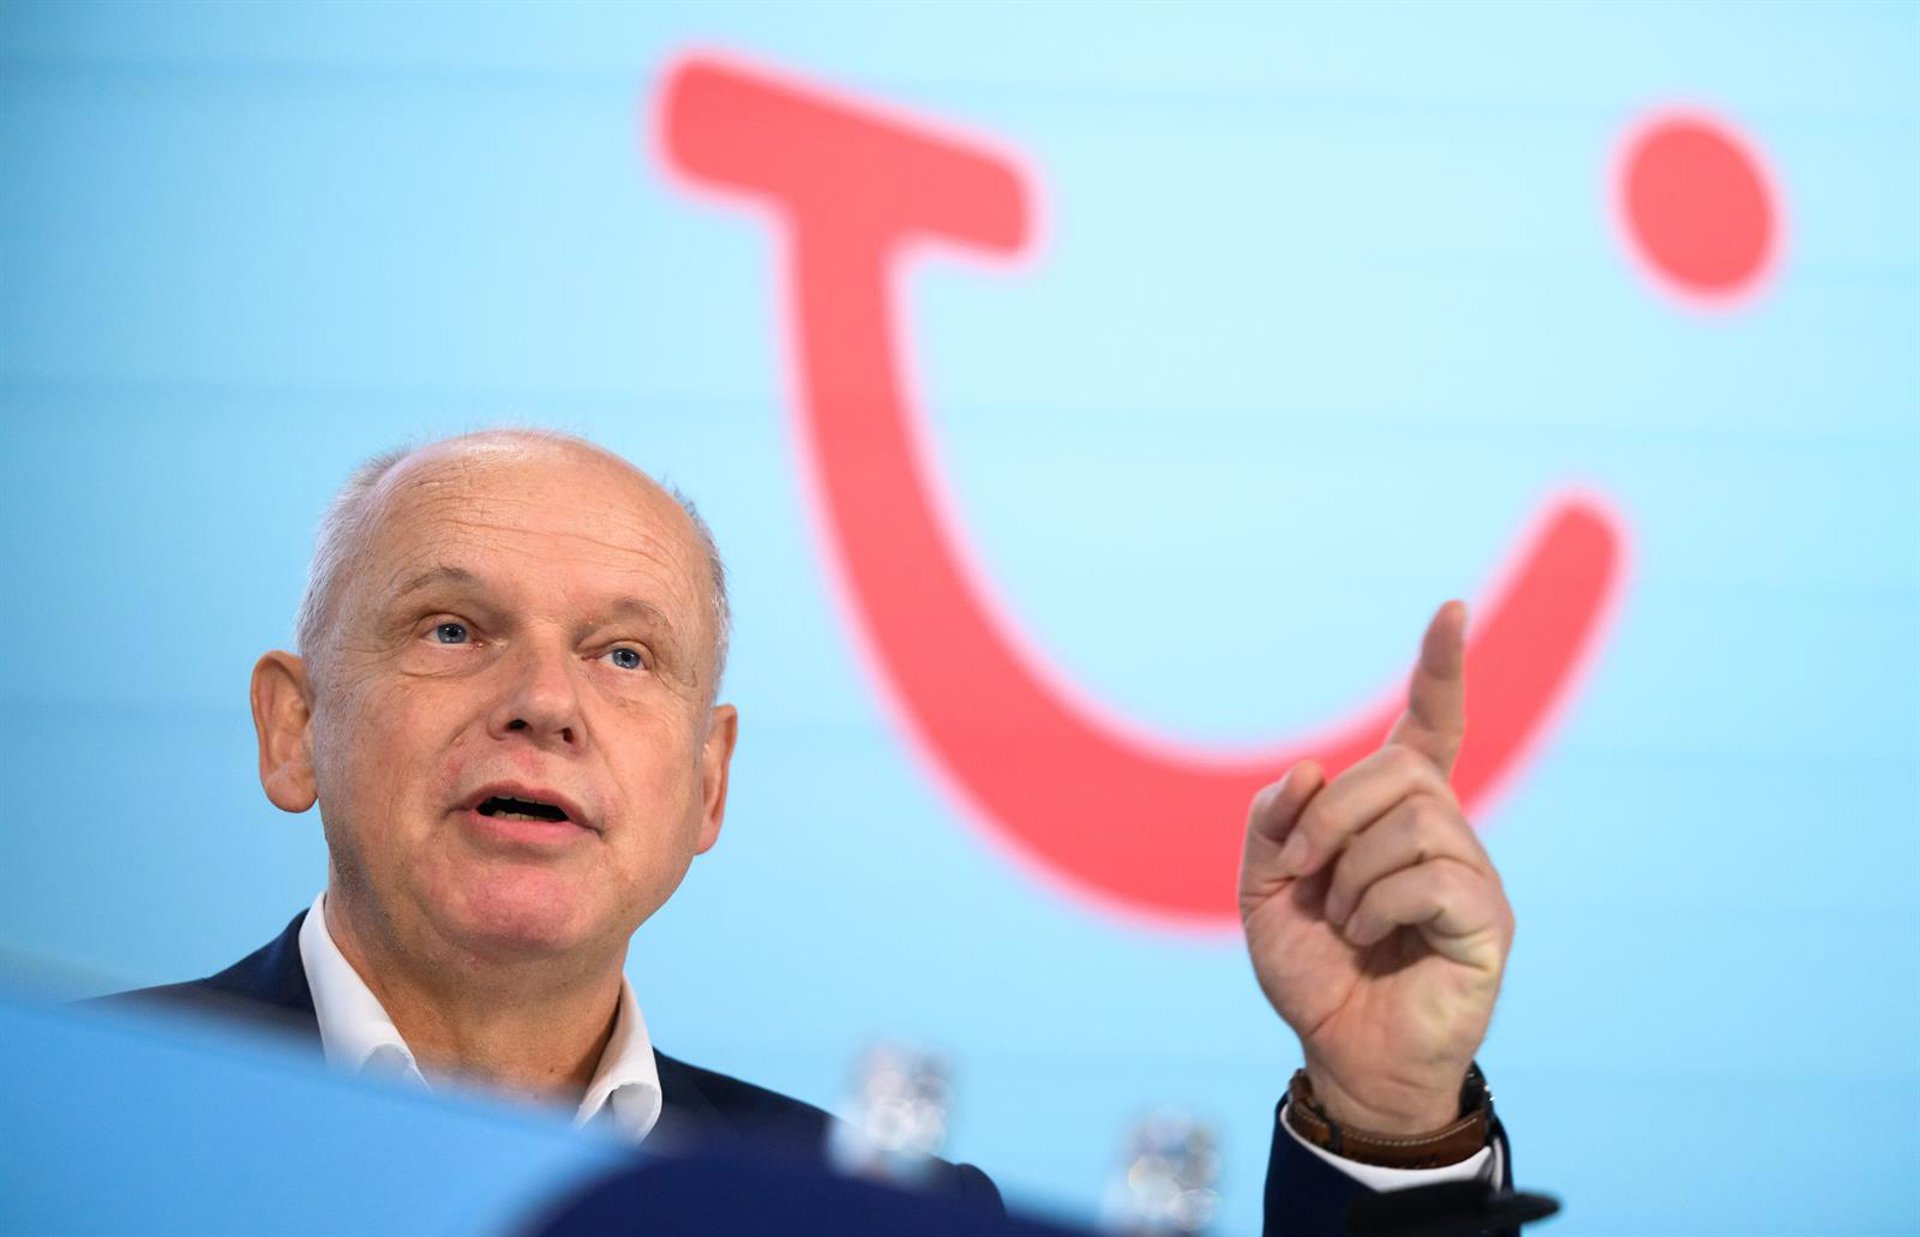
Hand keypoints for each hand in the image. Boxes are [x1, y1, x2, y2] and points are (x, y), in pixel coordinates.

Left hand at [1239, 601, 1513, 1134]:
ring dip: (1350, 872)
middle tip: (1303, 871)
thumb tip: (1310, 768)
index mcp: (1395, 815)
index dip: (1439, 669)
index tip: (1449, 610)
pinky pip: (1429, 876)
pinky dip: (1377, 905)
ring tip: (1344, 921)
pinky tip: (1369, 938)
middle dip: (1331, 813)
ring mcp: (1474, 874)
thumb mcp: (1265, 889)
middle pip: (1398, 768)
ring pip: (1413, 820)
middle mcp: (1445, 832)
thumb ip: (1274, 824)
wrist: (1341, 1055)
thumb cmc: (1314, 970)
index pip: (1431, 725)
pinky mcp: (1489, 921)